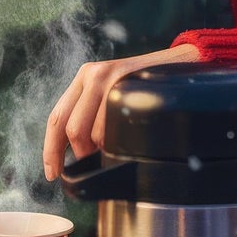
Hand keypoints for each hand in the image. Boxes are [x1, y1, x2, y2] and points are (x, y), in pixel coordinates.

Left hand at [43, 43, 200, 180]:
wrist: (185, 63)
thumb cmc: (148, 86)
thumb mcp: (113, 91)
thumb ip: (92, 114)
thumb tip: (75, 154)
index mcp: (84, 77)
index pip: (56, 117)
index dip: (50, 149)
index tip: (51, 172)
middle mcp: (92, 74)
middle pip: (71, 128)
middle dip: (80, 155)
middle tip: (92, 165)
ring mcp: (111, 77)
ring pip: (93, 132)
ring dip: (103, 150)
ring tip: (118, 149)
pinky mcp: (129, 84)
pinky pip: (113, 125)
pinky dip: (117, 143)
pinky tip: (127, 142)